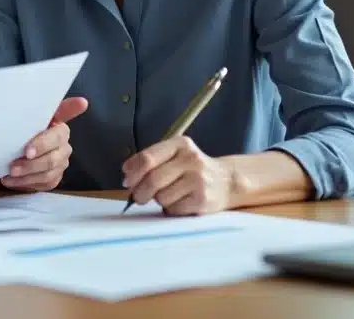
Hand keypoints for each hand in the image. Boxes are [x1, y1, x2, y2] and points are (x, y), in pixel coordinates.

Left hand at [1, 96, 88, 191]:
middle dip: (30, 165)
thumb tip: (83, 101)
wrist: (25, 143)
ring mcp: (61, 165)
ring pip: (47, 175)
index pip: (56, 137)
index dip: (42, 144)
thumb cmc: (31, 125)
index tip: (28, 151)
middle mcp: (64, 148)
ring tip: (9, 175)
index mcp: (61, 130)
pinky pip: (43, 185)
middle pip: (51, 160)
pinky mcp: (54, 178)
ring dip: (26, 177)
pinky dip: (26, 184)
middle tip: (12, 167)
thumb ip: (56, 108)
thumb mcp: (37, 114)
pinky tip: (11, 181)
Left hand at [121, 136, 235, 215]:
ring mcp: (198, 180)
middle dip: (139, 192)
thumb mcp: (175, 155)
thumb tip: (127, 176)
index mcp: (180, 144)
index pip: (148, 158)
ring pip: (161, 197)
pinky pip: (173, 209)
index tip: (126, 181)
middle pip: (152, 179)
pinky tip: (180, 202)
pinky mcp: (202, 200)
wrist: (227, 181)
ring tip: (168, 195)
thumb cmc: (192, 169)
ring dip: (158, 200)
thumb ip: (152, 161)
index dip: (132, 172)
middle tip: (138, 197)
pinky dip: (170, 209)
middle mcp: (191, 159)